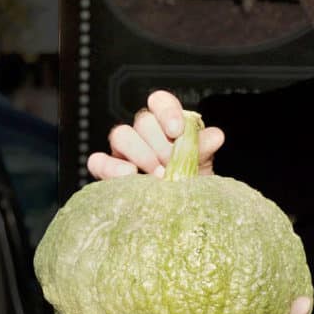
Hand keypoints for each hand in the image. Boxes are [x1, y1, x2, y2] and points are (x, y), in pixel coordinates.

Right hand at [87, 89, 224, 179]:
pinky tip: (129, 176)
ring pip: (120, 135)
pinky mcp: (107, 170)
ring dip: (140, 154)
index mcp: (166, 125)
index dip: (167, 112)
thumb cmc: (190, 184)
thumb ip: (204, 148)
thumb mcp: (201, 165)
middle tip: (171, 165)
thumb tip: (215, 136)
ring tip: (157, 176)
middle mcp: (144, 134)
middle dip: (159, 144)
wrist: (181, 211)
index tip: (177, 131)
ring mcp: (124, 151)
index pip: (160, 102)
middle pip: (143, 121)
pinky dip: (111, 167)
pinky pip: (98, 161)